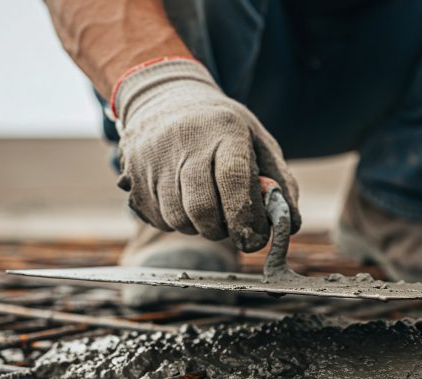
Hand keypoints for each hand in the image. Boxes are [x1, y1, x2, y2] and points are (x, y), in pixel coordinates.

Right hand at [113, 58, 299, 251]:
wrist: (165, 98)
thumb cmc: (223, 129)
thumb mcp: (258, 142)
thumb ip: (280, 183)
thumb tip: (289, 224)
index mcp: (224, 129)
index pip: (232, 178)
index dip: (245, 216)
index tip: (253, 238)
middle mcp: (184, 141)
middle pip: (200, 207)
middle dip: (221, 230)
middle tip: (231, 227)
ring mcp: (152, 157)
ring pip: (176, 219)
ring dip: (198, 228)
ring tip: (208, 209)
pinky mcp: (132, 174)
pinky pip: (157, 219)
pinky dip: (176, 223)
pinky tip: (184, 202)